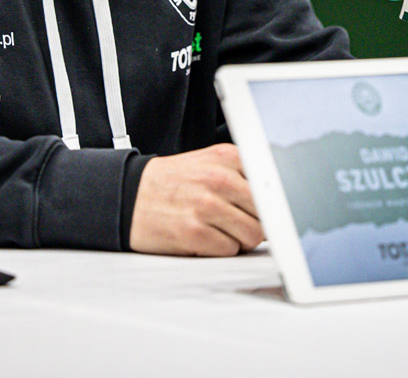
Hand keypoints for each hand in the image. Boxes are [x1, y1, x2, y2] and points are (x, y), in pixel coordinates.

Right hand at [128, 143, 264, 255]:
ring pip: (251, 236)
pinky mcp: (194, 232)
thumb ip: (242, 177)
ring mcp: (206, 205)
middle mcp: (219, 178)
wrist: (129, 195)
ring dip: (238, 239)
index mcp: (227, 157)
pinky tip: (204, 237)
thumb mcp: (209, 164)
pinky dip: (220, 249)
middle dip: (256, 223)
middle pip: (265, 214)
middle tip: (236, 222)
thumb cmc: (173, 183)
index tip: (270, 212)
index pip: (271, 186)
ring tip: (218, 229)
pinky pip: (229, 251)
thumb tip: (279, 203)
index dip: (272, 204)